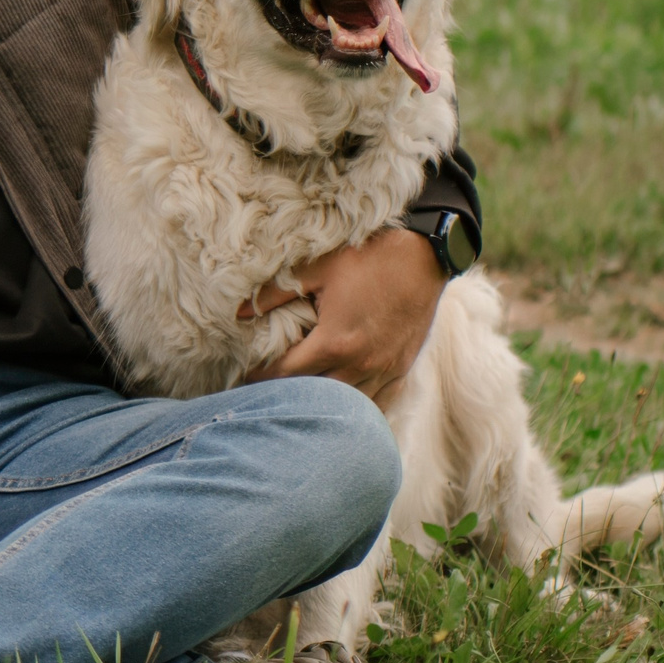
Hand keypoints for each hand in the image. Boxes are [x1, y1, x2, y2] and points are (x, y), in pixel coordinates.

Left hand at [243, 227, 445, 404]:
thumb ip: (273, 293)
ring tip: (299, 399)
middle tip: (265, 391)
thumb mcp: (316, 269)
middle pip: (315, 397)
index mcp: (336, 342)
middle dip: (287, 395)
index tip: (244, 378)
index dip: (261, 377)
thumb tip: (238, 313)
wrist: (425, 255)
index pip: (287, 373)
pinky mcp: (402, 369)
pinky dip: (356, 407)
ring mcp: (385, 370)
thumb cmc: (368, 257)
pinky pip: (377, 402)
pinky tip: (340, 406)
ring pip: (347, 406)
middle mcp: (361, 364)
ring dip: (322, 405)